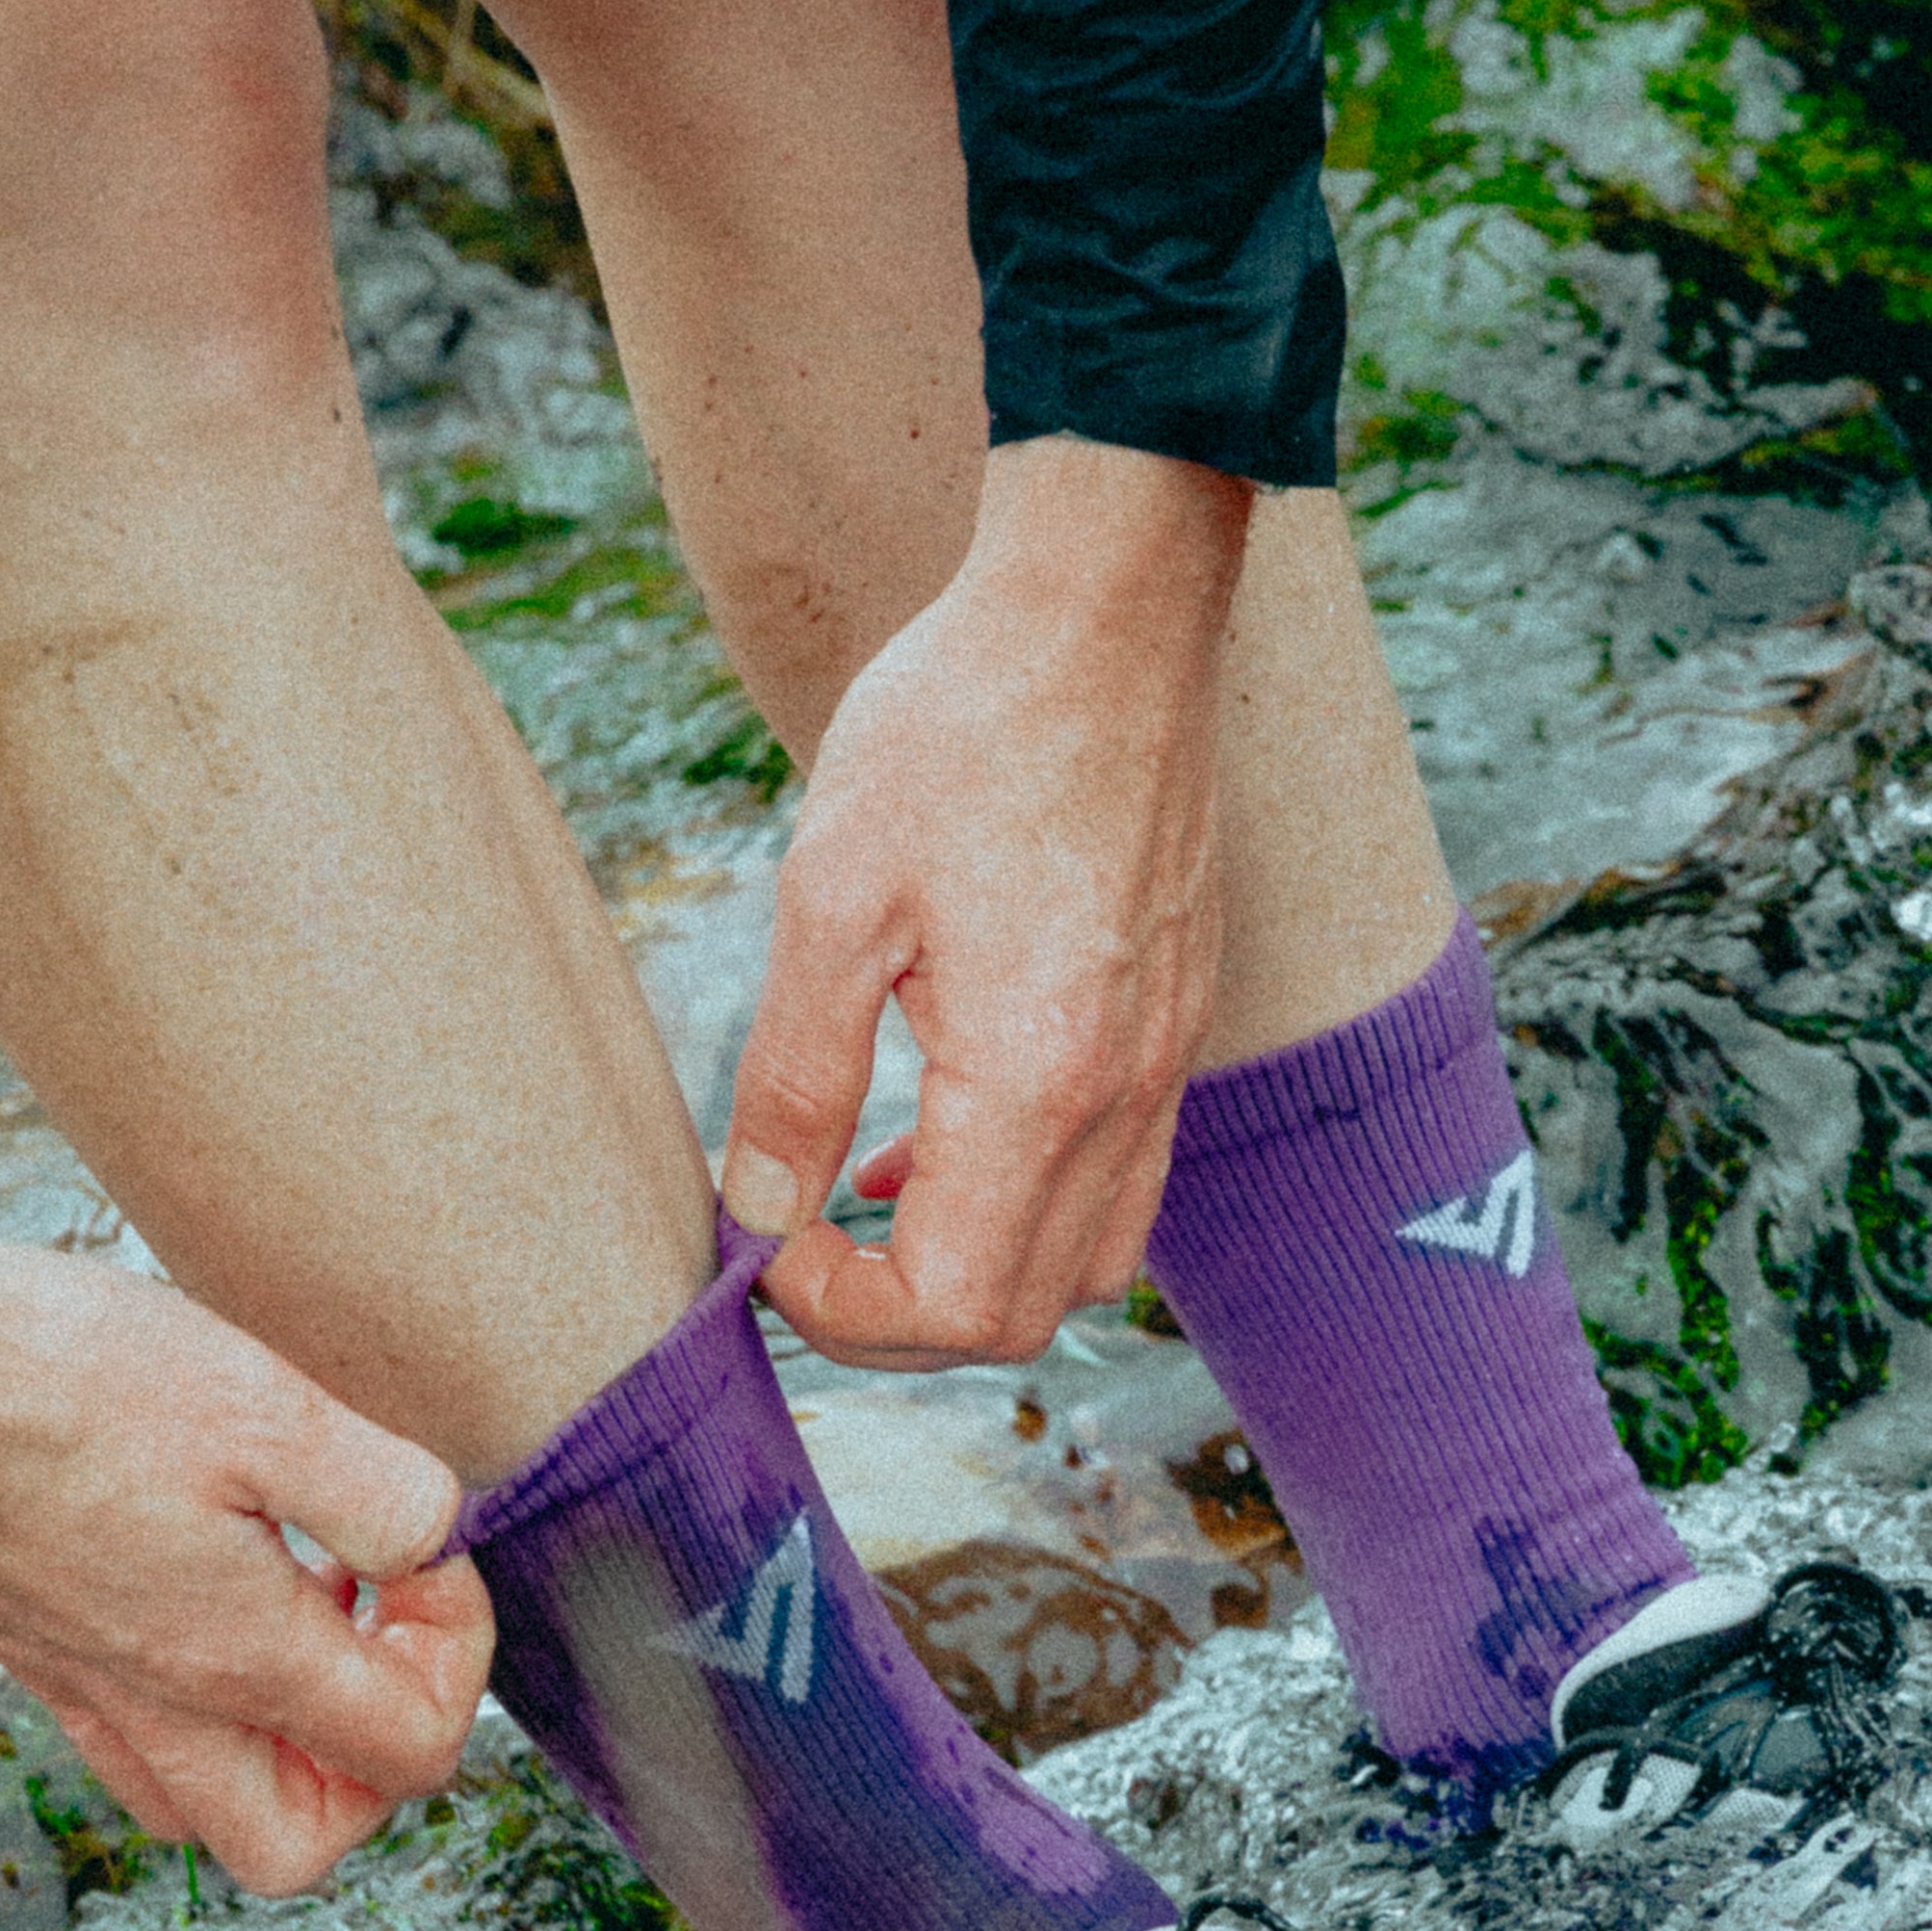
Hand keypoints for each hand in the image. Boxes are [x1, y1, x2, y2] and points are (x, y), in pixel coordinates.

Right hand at [0, 1202, 493, 1895]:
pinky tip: (197, 1573)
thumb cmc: (63, 1377)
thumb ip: (388, 1494)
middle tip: (373, 1631)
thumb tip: (436, 1543)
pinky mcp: (17, 1640)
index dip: (456, 1654)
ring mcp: (72, 1683)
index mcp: (238, 1661)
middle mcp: (154, 1703)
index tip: (423, 1553)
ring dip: (279, 1742)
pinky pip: (120, 1735)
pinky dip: (185, 1699)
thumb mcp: (273, 1408)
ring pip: (201, 1804)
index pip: (411, 1753)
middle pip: (300, 1843)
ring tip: (298, 1606)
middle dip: (369, 1761)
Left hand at [721, 439, 1251, 1367]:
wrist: (1102, 613)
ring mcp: (1166, 1065)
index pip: (957, 1309)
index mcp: (1039, 1081)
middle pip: (1023, 1316)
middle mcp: (1125, 1096)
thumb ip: (795, 1075)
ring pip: (1085, 1263)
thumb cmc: (958, 730)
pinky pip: (1119, 1180)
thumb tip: (755, 1212)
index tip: (767, 1239)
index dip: (844, 1311)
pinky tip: (937, 1132)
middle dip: (897, 1315)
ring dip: (968, 1269)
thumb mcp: (830, 895)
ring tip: (862, 1197)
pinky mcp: (1176, 1023)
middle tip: (798, 1239)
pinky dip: (1026, 1203)